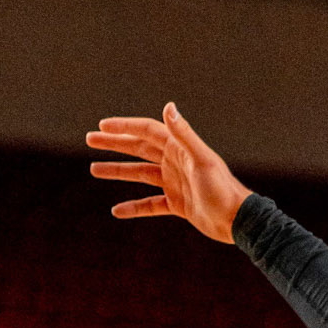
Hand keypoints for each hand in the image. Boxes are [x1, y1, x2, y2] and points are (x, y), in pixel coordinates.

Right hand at [86, 102, 250, 241]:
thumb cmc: (222, 189)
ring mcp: (175, 183)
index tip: (102, 126)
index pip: (146, 131)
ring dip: (118, 171)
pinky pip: (150, 204)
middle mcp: (175, 163)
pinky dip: (134, 208)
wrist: (237, 221)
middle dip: (114, 144)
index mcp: (179, 149)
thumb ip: (184, 134)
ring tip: (94, 169)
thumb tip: (168, 106)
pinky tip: (117, 211)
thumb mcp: (201, 159)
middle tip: (90, 139)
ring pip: (140, 174)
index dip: (124, 126)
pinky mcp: (178, 204)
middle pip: (139, 149)